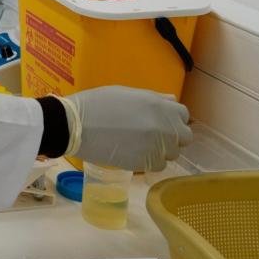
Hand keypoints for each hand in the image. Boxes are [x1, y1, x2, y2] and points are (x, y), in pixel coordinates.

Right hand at [58, 86, 192, 171]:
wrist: (75, 125)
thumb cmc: (96, 103)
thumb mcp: (126, 93)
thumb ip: (153, 98)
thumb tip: (171, 101)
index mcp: (159, 106)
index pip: (183, 115)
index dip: (173, 119)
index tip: (160, 121)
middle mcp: (164, 126)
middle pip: (184, 137)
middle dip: (172, 136)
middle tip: (151, 135)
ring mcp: (157, 146)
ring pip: (172, 153)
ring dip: (160, 150)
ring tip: (138, 144)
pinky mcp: (146, 163)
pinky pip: (158, 165)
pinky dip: (149, 161)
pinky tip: (133, 153)